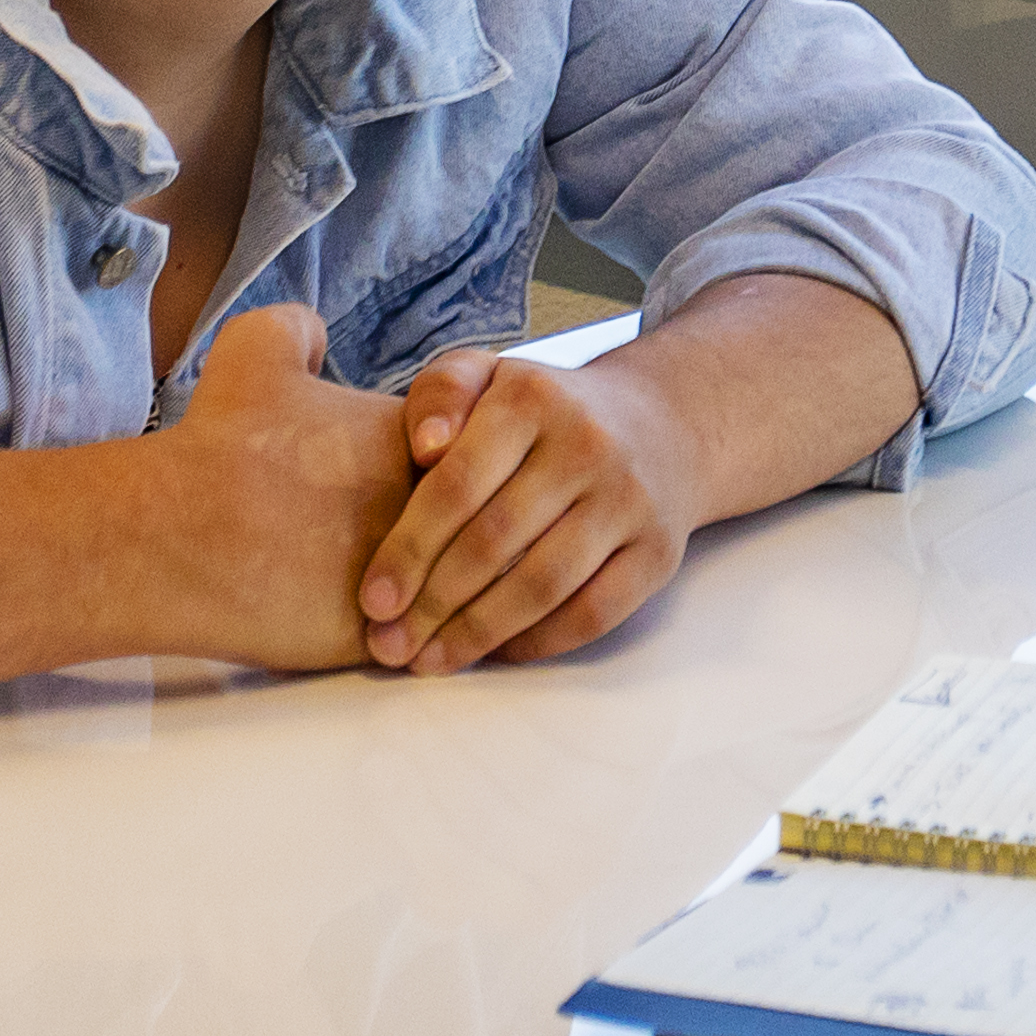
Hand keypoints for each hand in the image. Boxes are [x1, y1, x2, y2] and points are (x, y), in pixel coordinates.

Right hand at [138, 302, 425, 667]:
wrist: (178, 530)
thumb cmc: (218, 444)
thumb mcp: (256, 349)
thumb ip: (298, 331)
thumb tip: (315, 335)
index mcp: (416, 442)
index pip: (456, 461)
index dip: (414, 473)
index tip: (367, 483)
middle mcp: (429, 510)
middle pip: (460, 529)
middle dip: (434, 539)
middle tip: (372, 543)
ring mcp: (411, 579)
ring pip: (441, 595)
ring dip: (418, 596)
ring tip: (363, 593)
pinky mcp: (381, 638)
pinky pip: (407, 646)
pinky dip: (388, 642)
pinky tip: (346, 628)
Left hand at [366, 346, 699, 671]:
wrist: (662, 423)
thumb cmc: (546, 410)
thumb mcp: (488, 374)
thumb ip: (440, 394)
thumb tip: (424, 448)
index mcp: (533, 398)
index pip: (458, 485)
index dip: (410, 550)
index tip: (373, 601)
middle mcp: (588, 445)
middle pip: (495, 542)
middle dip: (432, 604)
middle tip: (389, 645)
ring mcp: (630, 501)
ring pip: (543, 586)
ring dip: (477, 633)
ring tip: (430, 661)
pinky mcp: (658, 552)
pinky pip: (593, 613)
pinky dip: (539, 641)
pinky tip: (495, 652)